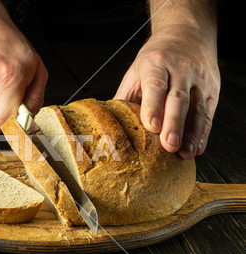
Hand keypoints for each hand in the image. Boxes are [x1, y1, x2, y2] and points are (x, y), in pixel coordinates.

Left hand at [115, 25, 219, 157]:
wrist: (187, 33)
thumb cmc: (156, 58)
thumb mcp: (136, 71)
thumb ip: (125, 97)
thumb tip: (109, 125)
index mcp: (156, 62)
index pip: (155, 85)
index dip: (153, 107)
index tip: (151, 126)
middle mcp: (180, 69)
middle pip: (178, 99)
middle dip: (173, 124)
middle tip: (168, 145)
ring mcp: (199, 79)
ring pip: (196, 108)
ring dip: (191, 133)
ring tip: (183, 152)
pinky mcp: (212, 89)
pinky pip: (208, 114)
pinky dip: (203, 133)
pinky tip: (196, 148)